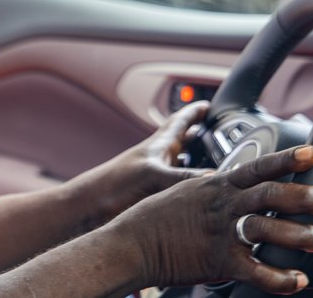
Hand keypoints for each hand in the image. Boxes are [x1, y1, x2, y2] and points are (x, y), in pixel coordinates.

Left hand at [69, 101, 210, 223]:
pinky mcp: (152, 193)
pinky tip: (197, 195)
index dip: (197, 111)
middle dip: (204, 136)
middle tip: (223, 136)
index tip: (210, 104)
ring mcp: (155, 175)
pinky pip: (178, 183)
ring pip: (183, 162)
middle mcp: (159, 157)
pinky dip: (191, 185)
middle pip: (186, 140)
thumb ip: (183, 177)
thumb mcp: (153, 177)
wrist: (89, 207)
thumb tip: (214, 179)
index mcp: (160, 144)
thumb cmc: (115, 185)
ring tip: (218, 165)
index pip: (182, 120)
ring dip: (199, 161)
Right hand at [120, 145, 312, 293]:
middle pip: (269, 194)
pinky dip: (278, 278)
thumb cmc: (154, 218)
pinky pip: (254, 270)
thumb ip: (216, 191)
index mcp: (216, 184)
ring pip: (266, 229)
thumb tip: (238, 190)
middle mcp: (222, 204)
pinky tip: (296, 281)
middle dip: (305, 196)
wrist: (131, 242)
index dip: (287, 158)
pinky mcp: (217, 260)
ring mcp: (220, 231)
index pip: (257, 166)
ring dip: (298, 235)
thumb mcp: (186, 193)